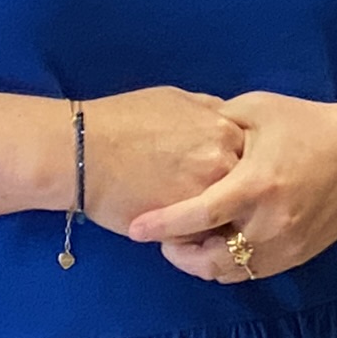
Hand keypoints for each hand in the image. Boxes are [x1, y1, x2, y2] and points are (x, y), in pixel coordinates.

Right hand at [78, 88, 245, 228]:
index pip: (255, 154)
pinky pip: (203, 238)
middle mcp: (224, 163)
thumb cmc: (122, 120)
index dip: (241, 163)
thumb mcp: (176, 99)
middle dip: (235, 192)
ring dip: (219, 218)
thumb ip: (210, 110)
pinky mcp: (183, 226)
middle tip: (209, 194)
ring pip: (229, 216)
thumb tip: (228, 118)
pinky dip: (195, 237)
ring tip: (199, 216)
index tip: (223, 169)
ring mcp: (206, 197)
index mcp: (224, 130)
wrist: (81, 151)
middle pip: (247, 186)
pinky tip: (178, 228)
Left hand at [126, 93, 336, 283]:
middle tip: (162, 239)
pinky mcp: (299, 255)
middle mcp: (272, 222)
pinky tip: (218, 246)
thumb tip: (178, 132)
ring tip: (186, 244)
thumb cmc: (307, 124)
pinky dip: (229, 266)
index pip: (199, 215)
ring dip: (203, 264)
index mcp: (258, 183)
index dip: (163, 225)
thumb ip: (216, 122)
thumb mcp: (258, 109)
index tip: (136, 229)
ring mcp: (287, 244)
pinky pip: (252, 272)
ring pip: (230, 273)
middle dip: (179, 254)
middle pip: (210, 259)